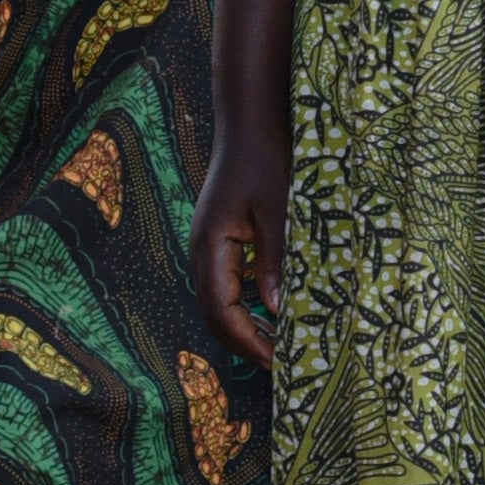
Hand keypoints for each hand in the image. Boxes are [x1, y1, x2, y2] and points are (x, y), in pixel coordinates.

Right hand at [190, 114, 288, 363]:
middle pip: (213, 313)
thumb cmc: (265, 157)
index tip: (277, 361)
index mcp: (211, 245)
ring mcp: (208, 246)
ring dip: (244, 328)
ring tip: (279, 347)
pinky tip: (271, 314)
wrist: (249, 120)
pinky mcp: (220, 240)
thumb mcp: (278, 209)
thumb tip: (277, 311)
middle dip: (244, 343)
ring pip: (218, 302)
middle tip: (281, 364)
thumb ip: (275, 260)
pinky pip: (226, 285)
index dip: (246, 342)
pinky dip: (245, 308)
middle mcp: (203, 250)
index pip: (220, 310)